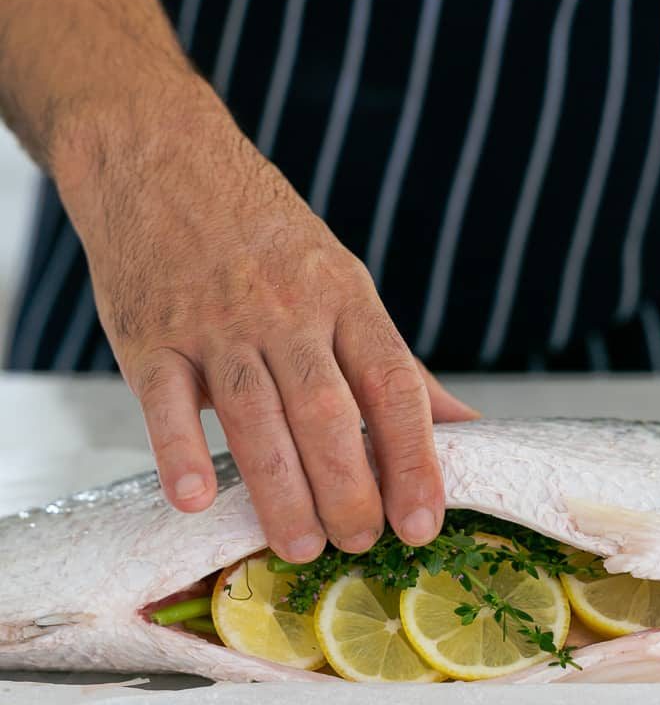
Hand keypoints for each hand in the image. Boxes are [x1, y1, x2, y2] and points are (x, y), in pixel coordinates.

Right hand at [54, 74, 477, 561]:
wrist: (162, 158)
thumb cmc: (264, 234)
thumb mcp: (342, 282)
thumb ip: (394, 363)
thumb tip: (464, 425)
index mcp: (344, 297)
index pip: (393, 385)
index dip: (414, 458)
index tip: (423, 519)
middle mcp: (286, 310)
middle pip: (327, 411)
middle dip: (350, 489)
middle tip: (360, 543)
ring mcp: (215, 322)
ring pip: (256, 415)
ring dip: (281, 491)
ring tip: (300, 546)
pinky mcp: (151, 336)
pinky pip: (167, 401)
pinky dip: (181, 452)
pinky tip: (198, 500)